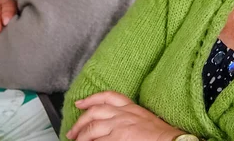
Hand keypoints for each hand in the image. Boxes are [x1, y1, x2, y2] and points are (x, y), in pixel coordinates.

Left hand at [66, 91, 183, 140]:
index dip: (91, 98)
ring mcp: (120, 126)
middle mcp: (123, 114)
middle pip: (95, 112)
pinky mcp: (119, 138)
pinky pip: (99, 140)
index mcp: (131, 107)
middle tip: (72, 131)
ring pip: (92, 127)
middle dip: (80, 121)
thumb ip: (129, 117)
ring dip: (81, 135)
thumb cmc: (161, 134)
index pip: (108, 96)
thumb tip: (114, 125)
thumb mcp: (144, 118)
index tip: (80, 102)